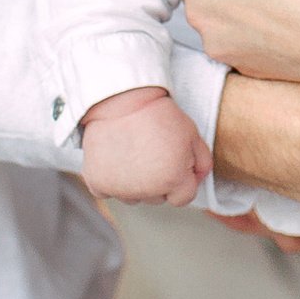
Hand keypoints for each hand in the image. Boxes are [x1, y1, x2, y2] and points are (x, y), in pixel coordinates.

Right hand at [78, 87, 210, 206]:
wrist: (121, 99)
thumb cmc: (157, 114)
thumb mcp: (191, 132)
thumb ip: (203, 161)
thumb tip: (199, 179)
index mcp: (173, 180)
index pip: (184, 197)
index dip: (183, 180)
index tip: (175, 162)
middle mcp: (146, 191)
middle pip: (158, 198)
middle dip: (159, 181)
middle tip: (153, 152)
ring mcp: (119, 189)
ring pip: (133, 197)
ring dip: (135, 183)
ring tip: (134, 152)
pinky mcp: (97, 183)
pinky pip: (108, 191)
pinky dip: (111, 179)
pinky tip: (116, 157)